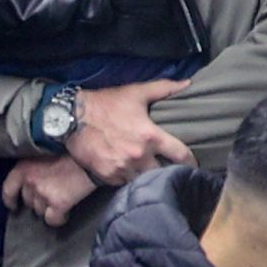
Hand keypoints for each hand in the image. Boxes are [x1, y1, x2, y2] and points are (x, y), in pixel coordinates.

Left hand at [2, 155, 95, 223]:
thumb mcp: (49, 150)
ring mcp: (43, 193)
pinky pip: (53, 219)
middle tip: (49, 194)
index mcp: (24, 166)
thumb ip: (38, 162)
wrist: (95, 150)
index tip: (14, 204)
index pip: (8, 188)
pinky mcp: (58, 203)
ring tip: (60, 200)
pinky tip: (66, 213)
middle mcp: (30, 181)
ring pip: (39, 211)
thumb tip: (37, 172)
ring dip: (48, 208)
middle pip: (28, 200)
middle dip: (37, 200)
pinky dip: (58, 219)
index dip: (10, 199)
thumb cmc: (73, 146)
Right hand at [68, 78, 190, 182]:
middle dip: (167, 171)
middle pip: (163, 173)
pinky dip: (128, 179)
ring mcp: (122, 168)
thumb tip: (188, 83)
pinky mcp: (107, 176)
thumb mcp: (136, 92)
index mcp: (150, 136)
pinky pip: (124, 184)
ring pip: (143, 181)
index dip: (191, 161)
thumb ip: (164, 88)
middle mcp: (138, 156)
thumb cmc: (106, 104)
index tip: (194, 164)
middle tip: (170, 169)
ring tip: (149, 173)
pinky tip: (129, 172)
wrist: (71, 118)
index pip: (180, 155)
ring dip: (147, 177)